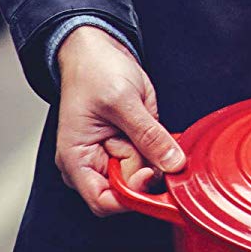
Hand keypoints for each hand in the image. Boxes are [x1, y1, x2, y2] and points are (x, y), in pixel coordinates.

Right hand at [55, 26, 184, 216]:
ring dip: (157, 155)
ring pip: (146, 175)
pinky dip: (162, 147)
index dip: (131, 197)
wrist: (96, 49)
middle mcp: (94, 163)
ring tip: (147, 123)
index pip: (104, 202)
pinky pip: (153, 158)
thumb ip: (149, 135)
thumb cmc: (94, 71)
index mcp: (78, 159)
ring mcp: (115, 154)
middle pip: (130, 190)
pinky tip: (158, 129)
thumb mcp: (123, 101)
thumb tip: (172, 163)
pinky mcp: (132, 144)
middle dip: (148, 168)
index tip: (152, 176)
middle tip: (152, 137)